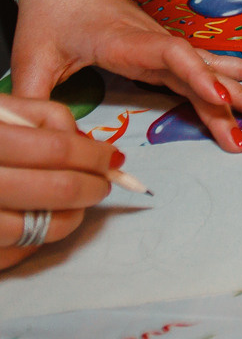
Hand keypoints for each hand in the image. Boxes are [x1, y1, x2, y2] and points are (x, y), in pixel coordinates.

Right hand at [0, 95, 111, 269]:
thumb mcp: (2, 109)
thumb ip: (44, 117)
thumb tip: (87, 144)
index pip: (57, 149)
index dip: (93, 156)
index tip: (109, 159)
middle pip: (54, 190)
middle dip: (90, 189)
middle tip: (102, 186)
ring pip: (34, 229)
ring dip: (67, 221)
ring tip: (76, 210)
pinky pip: (7, 254)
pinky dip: (31, 244)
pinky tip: (37, 226)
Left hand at [10, 0, 241, 152]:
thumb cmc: (50, 12)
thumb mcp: (30, 59)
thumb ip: (32, 102)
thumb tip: (43, 143)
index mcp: (124, 42)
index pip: (171, 57)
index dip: (199, 76)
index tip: (222, 98)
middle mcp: (152, 42)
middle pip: (200, 66)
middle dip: (233, 92)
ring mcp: (161, 45)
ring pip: (206, 65)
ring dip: (240, 83)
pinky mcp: (161, 50)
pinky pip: (200, 66)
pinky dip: (229, 75)